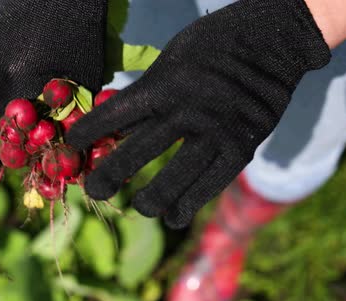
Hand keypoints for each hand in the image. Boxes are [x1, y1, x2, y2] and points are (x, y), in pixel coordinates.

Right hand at [0, 0, 107, 113]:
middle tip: (38, 94)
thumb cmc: (83, 34)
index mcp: (15, 83)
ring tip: (32, 69)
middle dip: (18, 99)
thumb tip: (64, 122)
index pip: (13, 116)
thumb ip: (69, 105)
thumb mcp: (84, 77)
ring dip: (9, 78)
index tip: (41, 115)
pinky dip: (7, 57)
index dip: (28, 119)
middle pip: (0, 97)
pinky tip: (27, 47)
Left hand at [66, 0, 330, 228]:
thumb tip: (114, 128)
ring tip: (139, 207)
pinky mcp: (242, 148)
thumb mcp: (171, 59)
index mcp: (161, 85)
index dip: (86, 137)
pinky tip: (173, 217)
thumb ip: (146, 96)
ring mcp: (215, 133)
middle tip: (94, 192)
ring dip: (149, 201)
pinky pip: (209, 187)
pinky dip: (187, 206)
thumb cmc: (212, 45)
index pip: (111, 119)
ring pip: (171, 182)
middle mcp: (184, 112)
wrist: (273, 37)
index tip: (73, 148)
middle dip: (107, 178)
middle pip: (134, 155)